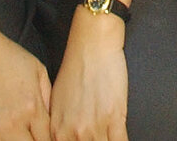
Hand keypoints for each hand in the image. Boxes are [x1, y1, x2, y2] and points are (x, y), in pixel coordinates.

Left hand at [51, 7, 128, 140]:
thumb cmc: (75, 68)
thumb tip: (62, 139)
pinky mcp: (115, 118)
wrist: (92, 44)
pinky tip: (119, 138)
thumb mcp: (57, 101)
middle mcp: (73, 134)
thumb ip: (59, 128)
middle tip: (97, 138)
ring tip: (108, 138)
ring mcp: (94, 127)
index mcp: (57, 131)